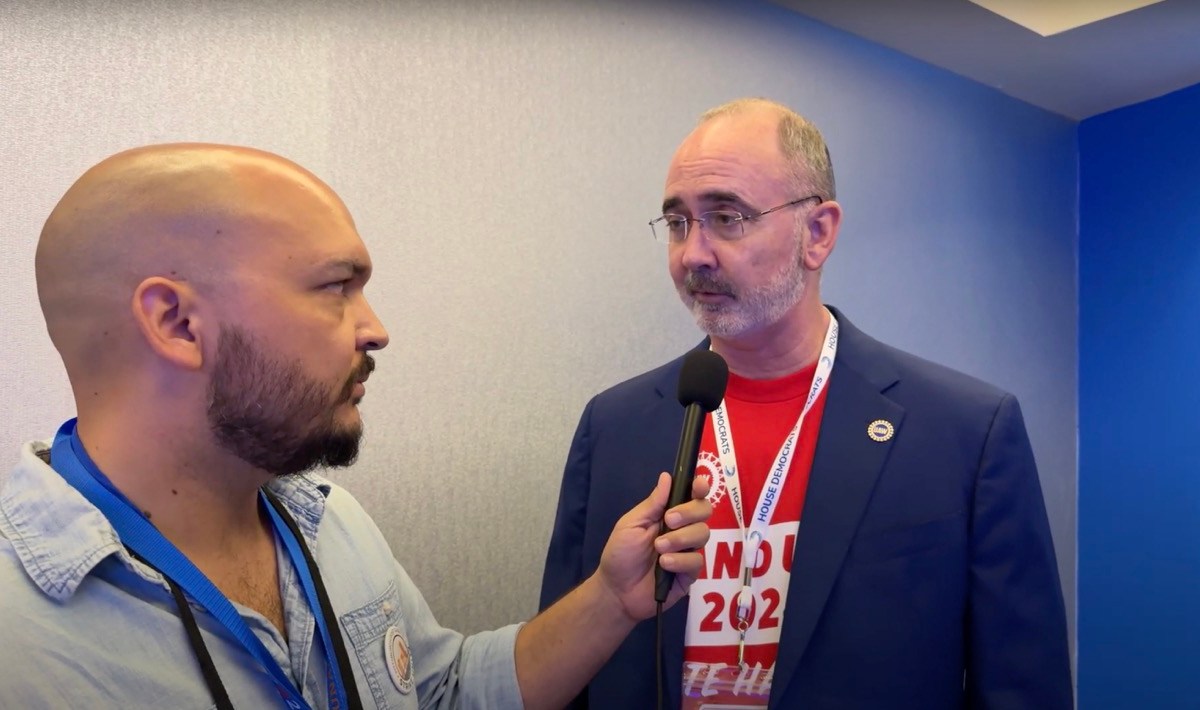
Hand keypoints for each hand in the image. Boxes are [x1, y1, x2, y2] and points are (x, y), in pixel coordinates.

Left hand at [596, 472, 710, 621]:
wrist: (616, 590)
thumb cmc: (621, 554)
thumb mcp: (631, 524)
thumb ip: (652, 504)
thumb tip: (667, 476)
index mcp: (668, 514)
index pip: (692, 496)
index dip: (700, 487)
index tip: (698, 485)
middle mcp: (682, 530)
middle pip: (704, 511)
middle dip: (690, 512)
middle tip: (669, 520)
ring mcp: (688, 551)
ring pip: (703, 534)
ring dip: (680, 538)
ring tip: (659, 548)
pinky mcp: (690, 573)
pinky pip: (697, 561)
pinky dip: (680, 560)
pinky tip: (664, 565)